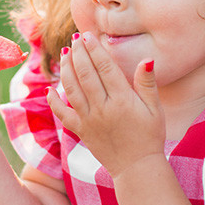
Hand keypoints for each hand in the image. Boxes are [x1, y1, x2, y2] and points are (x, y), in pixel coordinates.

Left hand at [47, 32, 165, 178]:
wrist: (136, 168)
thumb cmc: (149, 136)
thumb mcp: (154, 109)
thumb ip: (147, 83)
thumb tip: (147, 59)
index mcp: (122, 100)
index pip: (104, 68)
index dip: (95, 49)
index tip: (88, 35)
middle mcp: (102, 108)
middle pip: (85, 74)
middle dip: (79, 53)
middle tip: (76, 38)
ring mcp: (88, 120)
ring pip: (71, 89)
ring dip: (66, 69)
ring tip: (65, 53)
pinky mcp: (80, 131)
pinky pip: (62, 114)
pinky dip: (53, 101)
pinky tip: (50, 88)